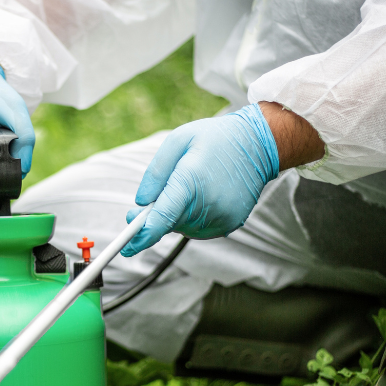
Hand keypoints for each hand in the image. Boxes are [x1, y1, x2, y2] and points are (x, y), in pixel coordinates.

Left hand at [121, 104, 280, 255]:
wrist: (259, 144)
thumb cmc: (215, 138)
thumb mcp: (178, 141)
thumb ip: (155, 173)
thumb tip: (140, 203)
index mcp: (191, 181)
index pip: (162, 217)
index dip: (142, 235)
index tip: (126, 247)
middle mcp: (208, 204)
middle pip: (169, 224)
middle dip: (153, 219)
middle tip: (142, 208)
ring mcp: (222, 217)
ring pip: (183, 229)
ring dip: (174, 217)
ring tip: (185, 190)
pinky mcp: (231, 223)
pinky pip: (199, 230)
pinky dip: (190, 220)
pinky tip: (198, 199)